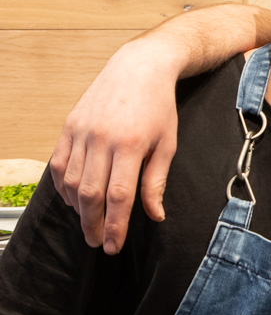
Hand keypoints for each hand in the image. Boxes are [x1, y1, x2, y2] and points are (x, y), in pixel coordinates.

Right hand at [49, 38, 180, 253]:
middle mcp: (102, 139)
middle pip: (90, 194)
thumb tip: (155, 216)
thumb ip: (156, 181)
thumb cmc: (158, 107)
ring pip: (70, 182)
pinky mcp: (69, 126)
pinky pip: (59, 164)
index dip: (115, 226)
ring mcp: (82, 132)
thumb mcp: (167, 143)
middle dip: (93, 225)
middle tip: (98, 243)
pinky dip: (63, 187)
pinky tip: (73, 200)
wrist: (139, 68)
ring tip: (88, 224)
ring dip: (77, 210)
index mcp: (131, 145)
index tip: (114, 246)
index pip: (119, 196)